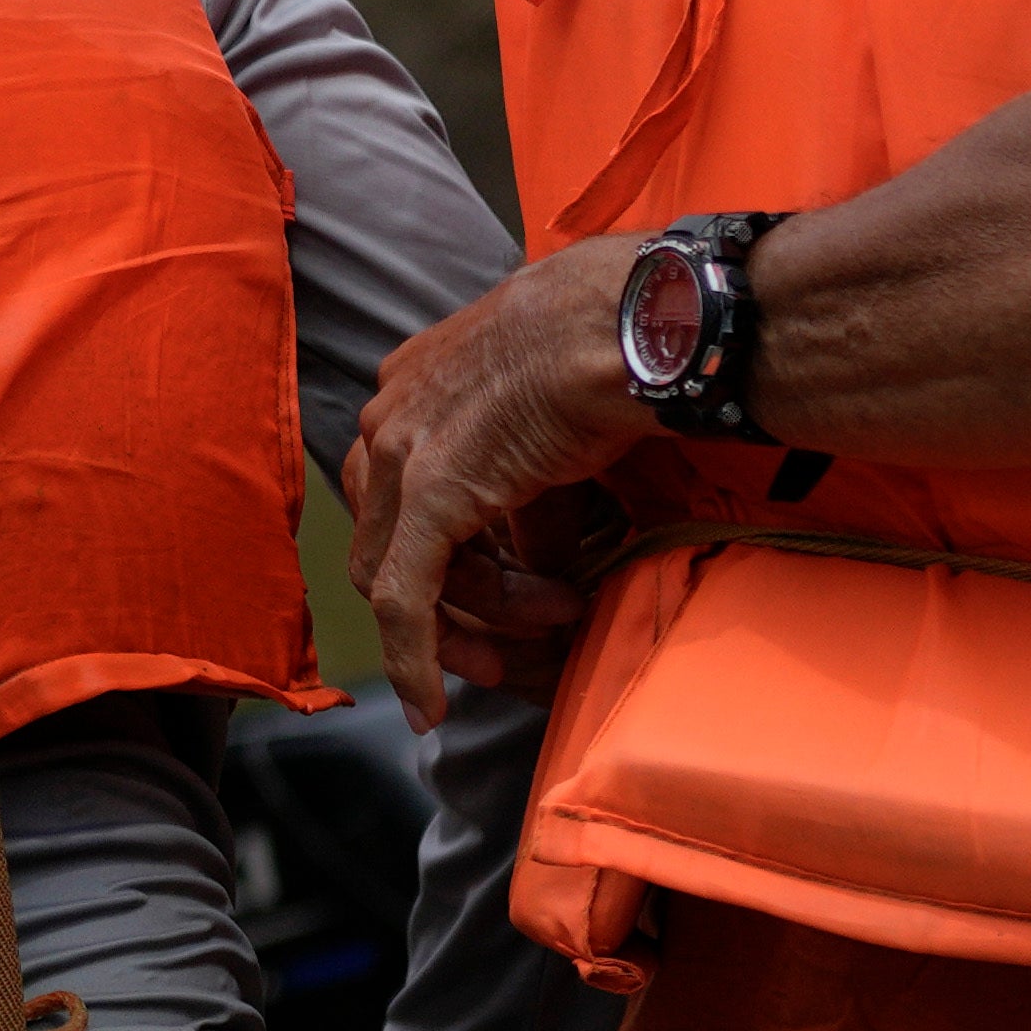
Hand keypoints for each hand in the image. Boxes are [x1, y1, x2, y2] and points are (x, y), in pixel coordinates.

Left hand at [346, 236, 655, 721]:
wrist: (641, 321)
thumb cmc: (624, 343)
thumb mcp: (563, 420)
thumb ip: (535, 493)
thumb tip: (545, 562)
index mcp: (418, 383)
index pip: (402, 495)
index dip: (451, 557)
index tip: (520, 588)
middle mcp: (392, 411)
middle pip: (390, 539)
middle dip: (455, 602)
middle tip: (526, 636)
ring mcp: (403, 449)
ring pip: (402, 574)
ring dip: (479, 618)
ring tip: (563, 613)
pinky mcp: (430, 493)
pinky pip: (405, 599)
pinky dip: (414, 659)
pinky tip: (433, 710)